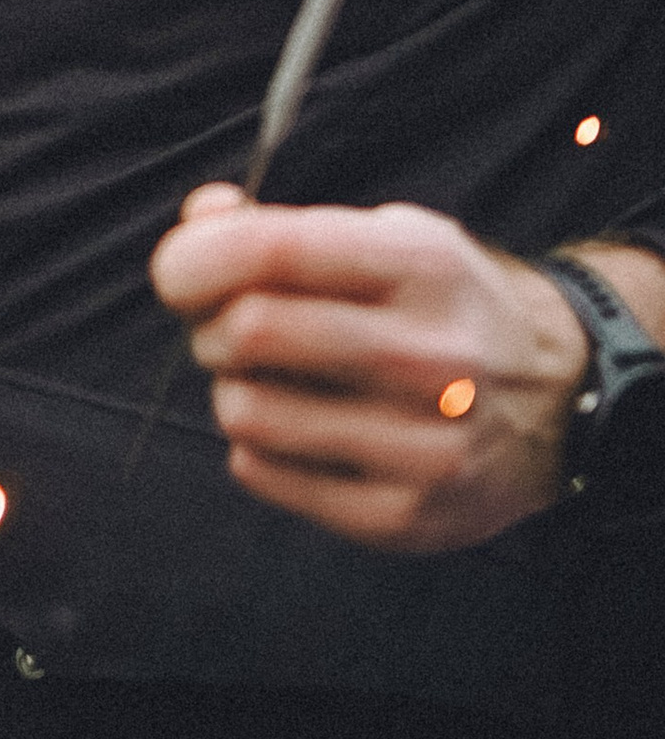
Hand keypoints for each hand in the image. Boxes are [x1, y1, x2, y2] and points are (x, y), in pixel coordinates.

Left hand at [150, 187, 664, 552]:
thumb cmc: (443, 303)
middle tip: (228, 328)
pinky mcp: (406, 518)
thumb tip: (198, 220)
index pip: (274, 251)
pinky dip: (256, 447)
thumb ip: (283, 227)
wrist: (561, 397)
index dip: (196, 256)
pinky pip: (264, 474)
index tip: (178, 271)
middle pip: (250, 333)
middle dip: (210, 326)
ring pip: (247, 412)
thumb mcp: (389, 236)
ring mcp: (423, 447)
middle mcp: (432, 358)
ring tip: (272, 380)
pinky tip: (302, 429)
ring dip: (233, 389)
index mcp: (421, 267)